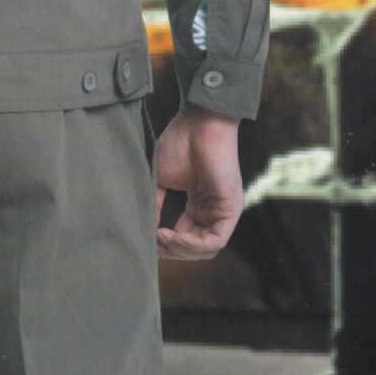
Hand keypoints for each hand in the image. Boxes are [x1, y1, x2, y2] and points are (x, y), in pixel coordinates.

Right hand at [153, 105, 243, 259]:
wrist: (199, 124)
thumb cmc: (180, 144)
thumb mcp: (161, 181)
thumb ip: (154, 205)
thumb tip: (144, 230)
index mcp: (199, 206)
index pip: (186, 240)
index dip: (166, 245)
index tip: (147, 238)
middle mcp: (213, 212)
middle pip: (196, 250)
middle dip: (172, 251)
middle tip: (153, 243)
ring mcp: (224, 211)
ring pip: (207, 250)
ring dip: (181, 250)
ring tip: (162, 238)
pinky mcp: (231, 208)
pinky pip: (216, 240)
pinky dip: (193, 245)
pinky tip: (174, 236)